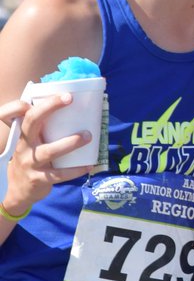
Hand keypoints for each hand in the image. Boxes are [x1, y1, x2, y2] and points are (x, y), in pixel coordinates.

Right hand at [2, 93, 92, 216]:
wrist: (18, 189)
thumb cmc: (32, 157)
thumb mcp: (32, 141)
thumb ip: (46, 126)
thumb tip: (77, 108)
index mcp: (23, 132)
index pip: (17, 111)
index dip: (25, 101)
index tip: (46, 91)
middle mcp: (24, 144)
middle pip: (31, 121)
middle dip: (50, 107)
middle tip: (69, 98)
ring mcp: (30, 162)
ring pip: (49, 150)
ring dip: (70, 142)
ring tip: (88, 135)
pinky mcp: (38, 179)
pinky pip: (58, 174)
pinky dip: (75, 170)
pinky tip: (88, 165)